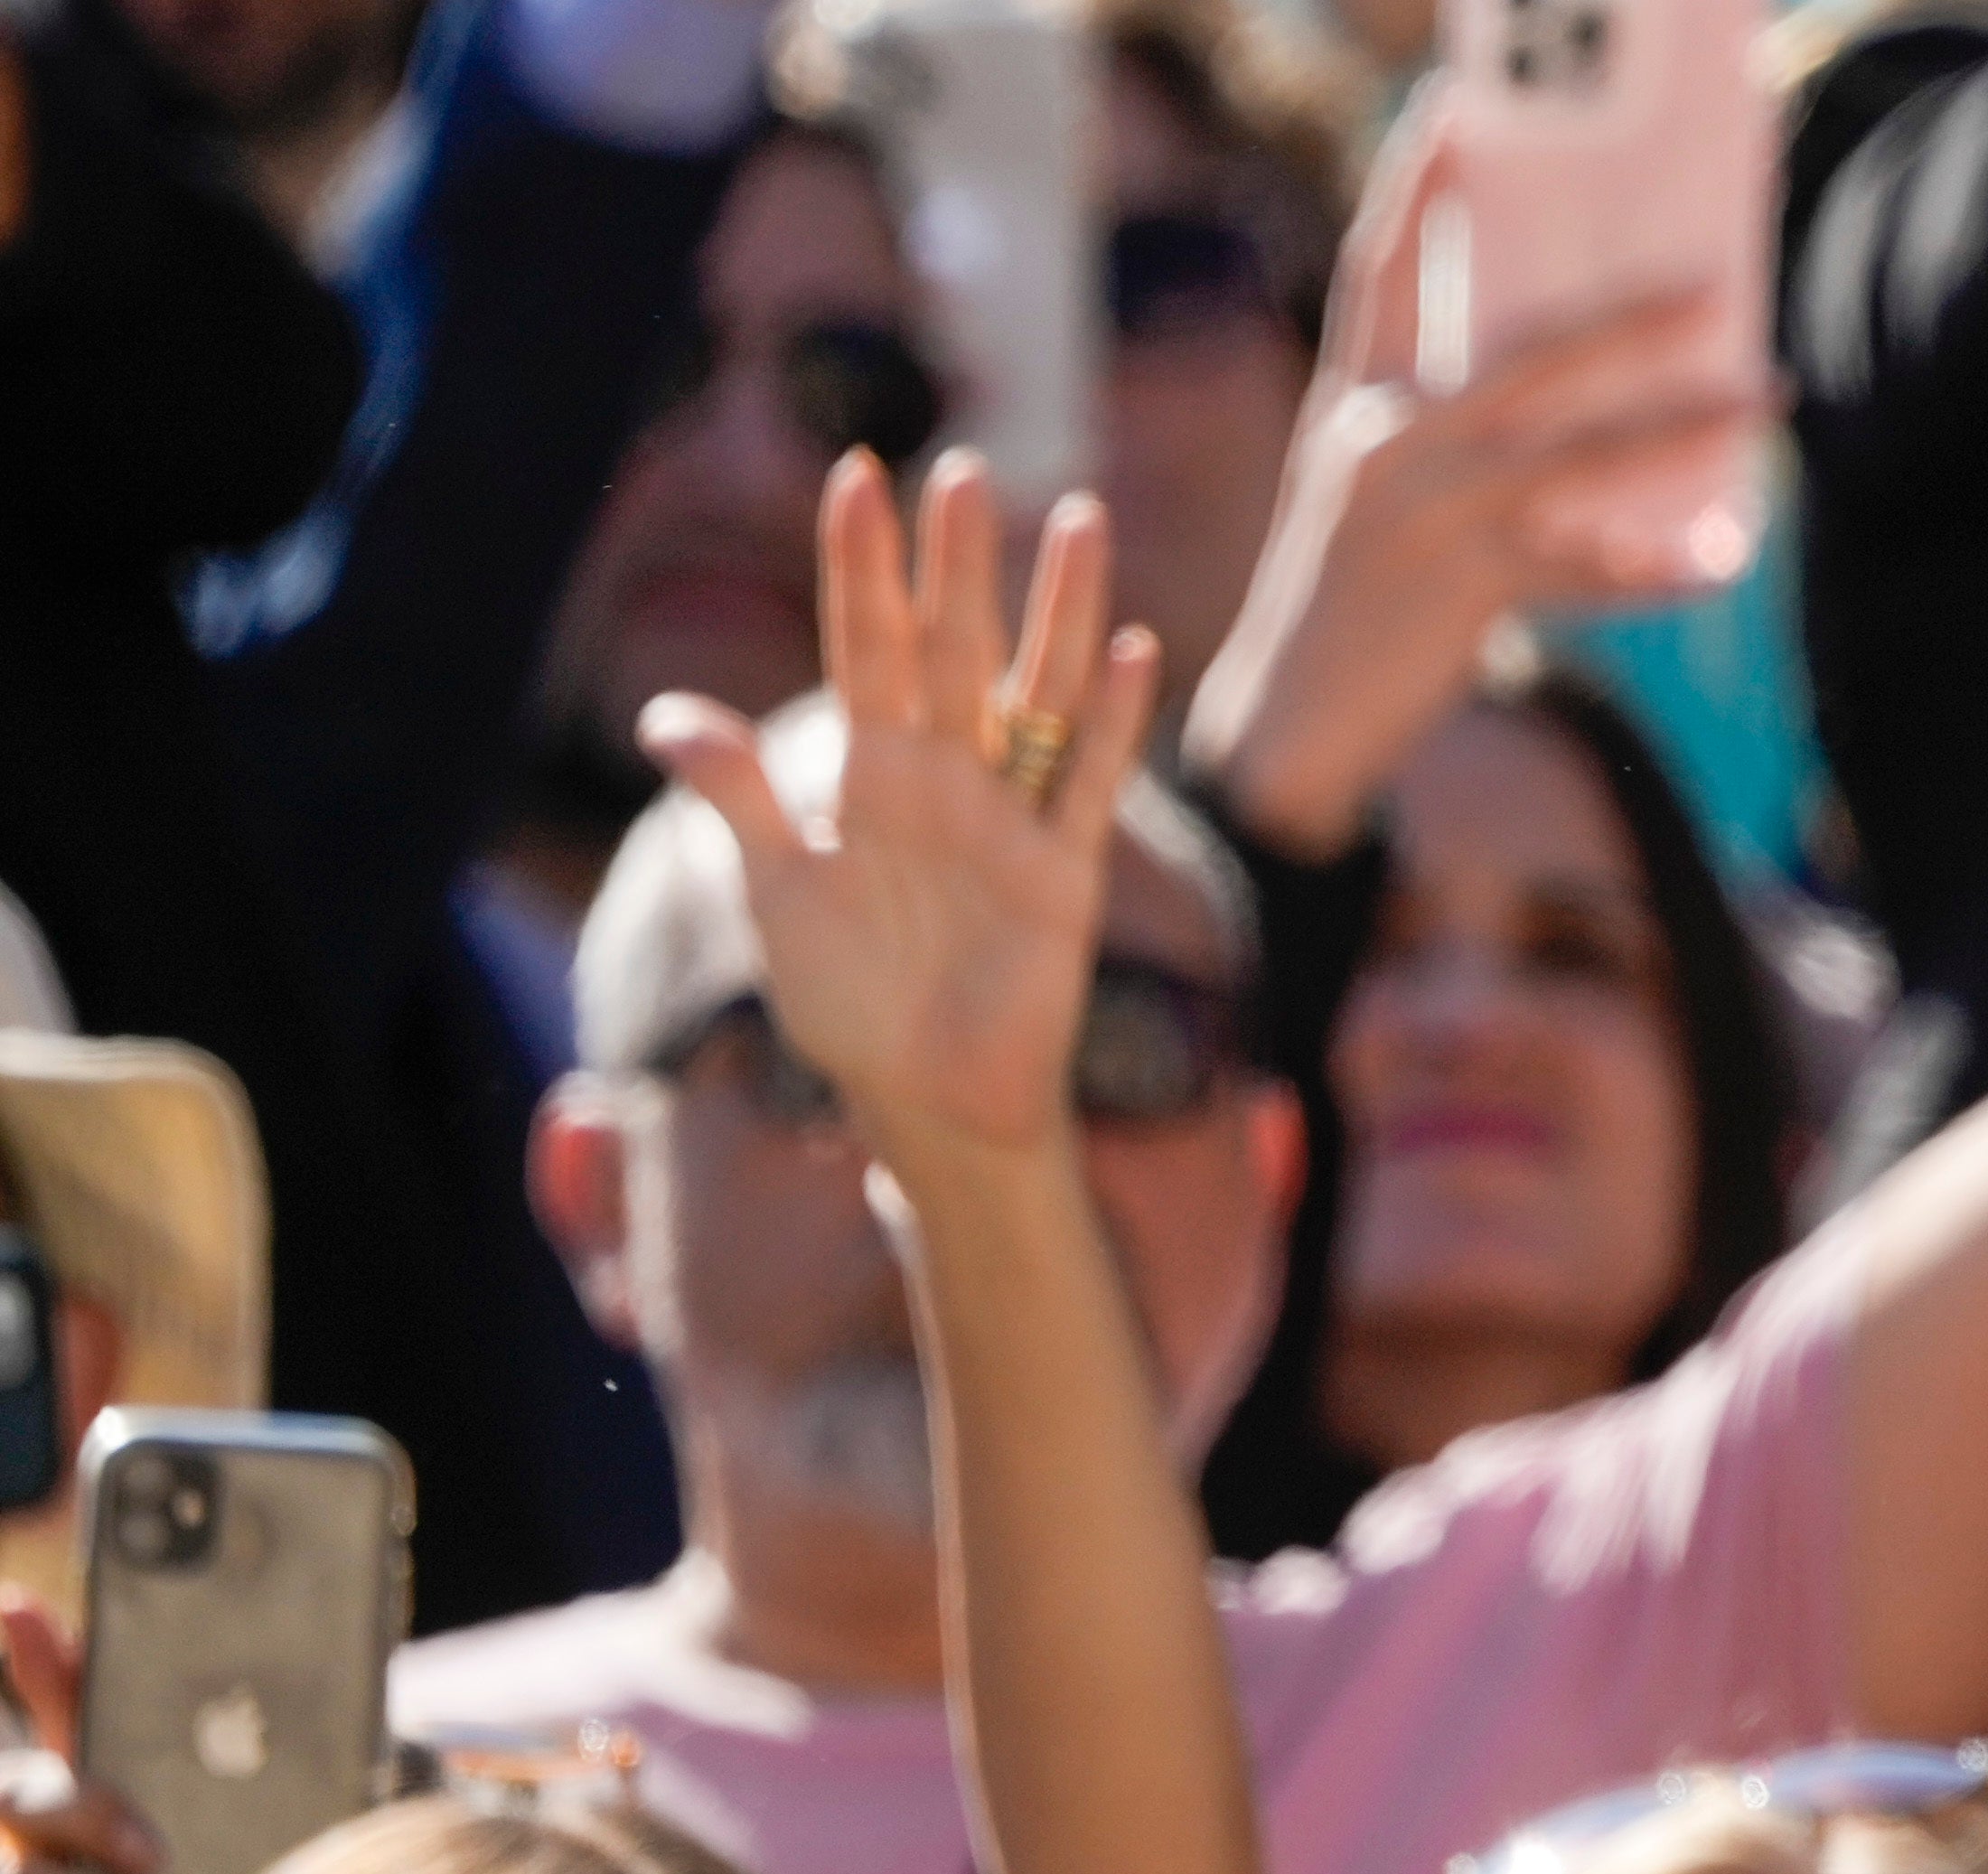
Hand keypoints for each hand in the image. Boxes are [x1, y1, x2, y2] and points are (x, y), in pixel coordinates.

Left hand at [635, 456, 1160, 1178]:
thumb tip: (662, 718)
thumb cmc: (845, 999)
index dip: (861, 565)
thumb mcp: (775, 895)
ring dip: (1059, 610)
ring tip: (1080, 519)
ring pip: (1039, 692)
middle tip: (963, 469)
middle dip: (957, 562)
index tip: (856, 474)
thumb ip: (737, 799)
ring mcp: (1011, 818)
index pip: (862, 644)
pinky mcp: (1065, 875)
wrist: (927, 1098)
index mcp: (866, 771)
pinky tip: (1133, 654)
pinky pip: (1091, 784)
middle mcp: (944, 776)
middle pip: (952, 647)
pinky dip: (1114, 723)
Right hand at [1185, 102, 1767, 854]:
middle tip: (1715, 283)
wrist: (1284, 727)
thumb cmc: (1347, 602)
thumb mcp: (1370, 492)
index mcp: (1354, 401)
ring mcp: (1427, 515)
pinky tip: (1721, 560)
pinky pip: (1587, 573)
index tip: (1455, 109)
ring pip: (1579, 452)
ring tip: (1763, 400)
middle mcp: (1388, 441)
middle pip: (1529, 354)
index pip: (1380, 269)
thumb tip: (1566, 392)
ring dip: (1682, 426)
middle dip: (1630, 318)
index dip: (1415, 185)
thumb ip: (1442, 432)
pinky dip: (1658, 570)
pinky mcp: (1463, 592)